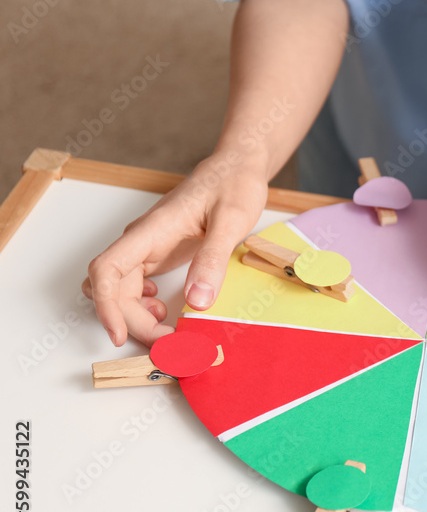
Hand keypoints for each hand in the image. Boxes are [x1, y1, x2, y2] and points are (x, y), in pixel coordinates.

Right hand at [83, 154, 267, 346]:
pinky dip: (144, 306)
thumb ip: (213, 260)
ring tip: (171, 328)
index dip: (105, 305)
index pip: (106, 268)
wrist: (236, 167)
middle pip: (113, 289)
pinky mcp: (157, 255)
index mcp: (152, 230)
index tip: (119, 334)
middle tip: (170, 344)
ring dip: (137, 316)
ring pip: (121, 291)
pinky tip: (168, 310)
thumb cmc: (233, 185)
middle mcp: (141, 240)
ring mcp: (146, 248)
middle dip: (133, 322)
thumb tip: (198, 301)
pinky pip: (135, 287)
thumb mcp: (231, 222)